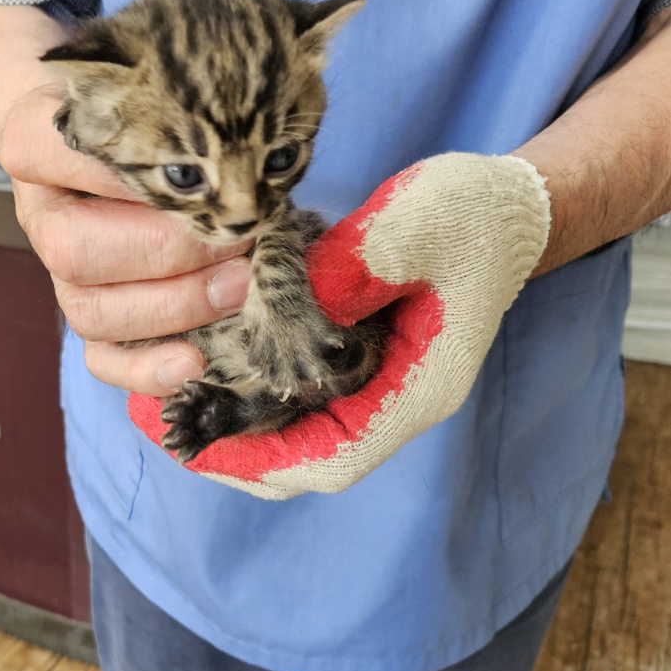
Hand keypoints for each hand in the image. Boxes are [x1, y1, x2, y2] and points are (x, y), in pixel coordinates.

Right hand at [0, 0, 251, 393]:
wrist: (99, 118)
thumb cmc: (151, 90)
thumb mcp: (167, 57)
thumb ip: (218, 54)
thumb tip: (342, 17)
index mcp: (40, 135)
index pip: (56, 150)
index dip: (126, 168)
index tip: (196, 165)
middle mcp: (40, 208)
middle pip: (75, 249)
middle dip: (166, 250)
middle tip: (236, 236)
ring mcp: (60, 267)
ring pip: (88, 307)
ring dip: (171, 306)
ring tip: (237, 288)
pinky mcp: (88, 308)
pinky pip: (99, 355)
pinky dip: (144, 369)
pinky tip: (193, 364)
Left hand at [130, 152, 551, 497]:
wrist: (510, 209)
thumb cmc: (473, 214)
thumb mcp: (418, 221)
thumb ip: (358, 263)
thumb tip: (290, 297)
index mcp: (417, 389)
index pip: (334, 457)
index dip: (262, 461)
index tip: (199, 447)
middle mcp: (394, 402)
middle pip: (304, 458)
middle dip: (231, 449)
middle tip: (160, 422)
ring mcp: (378, 387)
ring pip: (297, 431)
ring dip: (235, 423)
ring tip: (168, 400)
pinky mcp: (361, 363)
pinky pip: (299, 397)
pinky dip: (252, 390)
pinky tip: (209, 365)